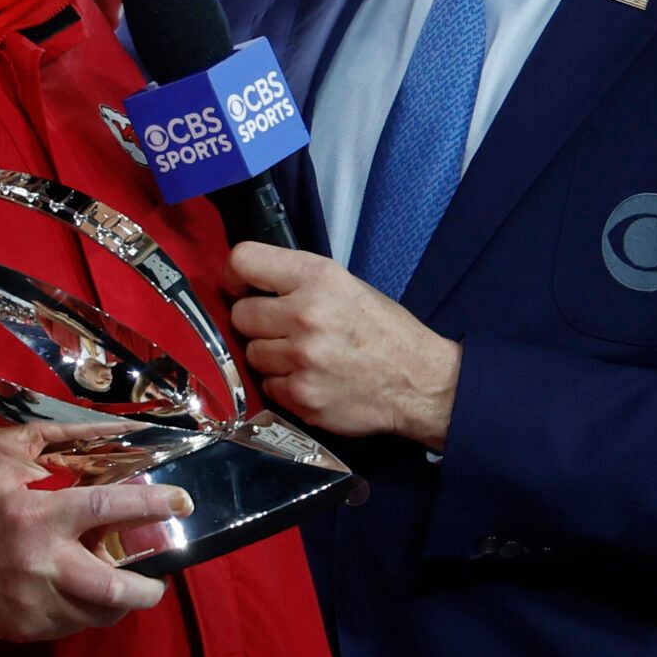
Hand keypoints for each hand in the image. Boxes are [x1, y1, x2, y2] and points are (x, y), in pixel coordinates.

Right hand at [0, 421, 191, 641]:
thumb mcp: (5, 450)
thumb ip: (59, 437)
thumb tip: (111, 427)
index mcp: (38, 515)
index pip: (106, 508)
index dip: (150, 504)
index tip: (180, 501)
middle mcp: (41, 563)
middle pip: (112, 586)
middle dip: (147, 588)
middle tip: (160, 577)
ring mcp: (34, 601)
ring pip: (97, 614)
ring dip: (119, 601)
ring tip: (126, 586)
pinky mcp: (26, 626)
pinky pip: (72, 625)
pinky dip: (87, 610)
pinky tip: (86, 593)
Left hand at [228, 240, 461, 449]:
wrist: (419, 383)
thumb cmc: (384, 331)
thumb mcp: (347, 285)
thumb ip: (298, 280)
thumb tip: (250, 285)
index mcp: (317, 277)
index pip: (243, 261)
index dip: (236, 276)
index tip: (242, 287)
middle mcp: (305, 314)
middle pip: (240, 314)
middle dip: (256, 322)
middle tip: (281, 329)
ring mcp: (302, 358)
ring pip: (251, 353)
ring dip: (270, 356)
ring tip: (303, 356)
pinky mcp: (302, 395)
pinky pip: (268, 386)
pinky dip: (284, 384)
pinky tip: (311, 379)